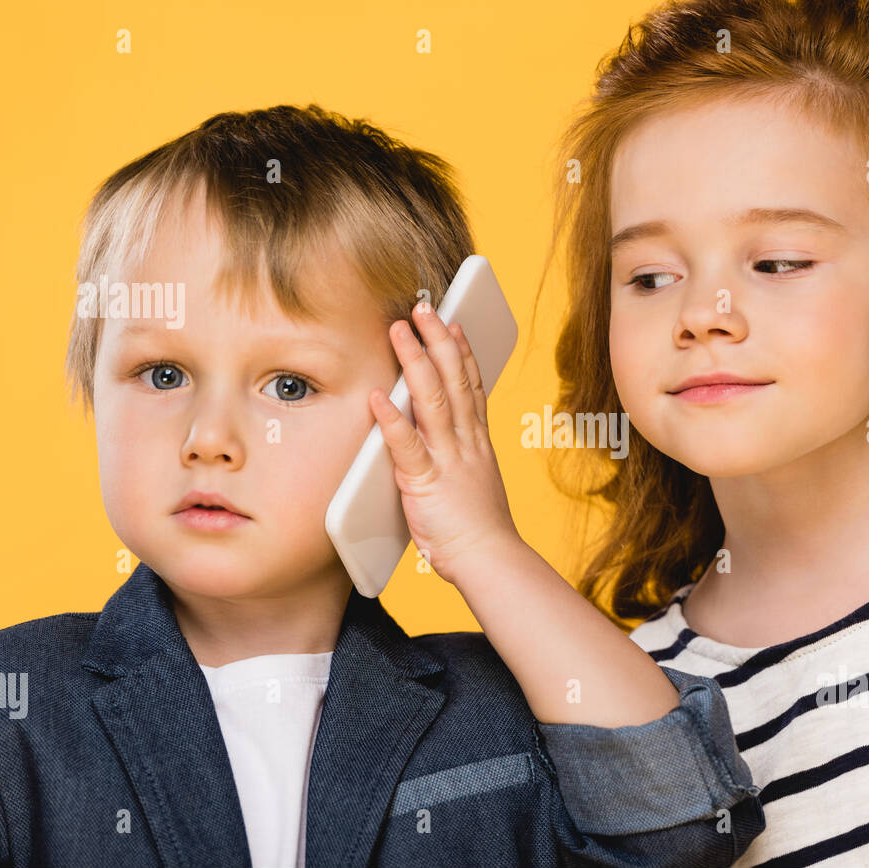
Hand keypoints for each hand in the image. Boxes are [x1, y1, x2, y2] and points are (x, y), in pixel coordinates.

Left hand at [368, 300, 520, 586]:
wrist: (490, 560)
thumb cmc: (479, 531)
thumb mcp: (474, 482)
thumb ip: (459, 457)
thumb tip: (442, 444)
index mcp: (477, 443)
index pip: (470, 386)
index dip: (461, 351)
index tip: (453, 323)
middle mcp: (466, 443)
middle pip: (453, 380)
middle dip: (437, 340)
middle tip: (423, 307)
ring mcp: (448, 460)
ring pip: (432, 400)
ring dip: (415, 362)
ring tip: (399, 331)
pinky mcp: (427, 484)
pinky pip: (407, 446)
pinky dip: (392, 419)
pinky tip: (378, 396)